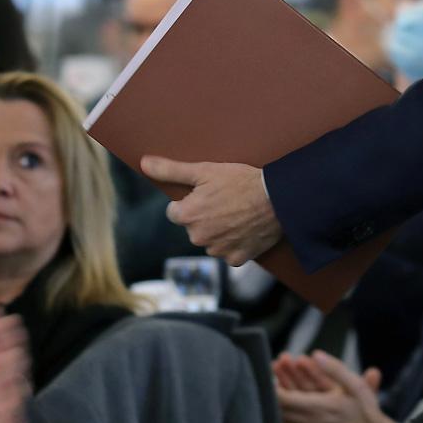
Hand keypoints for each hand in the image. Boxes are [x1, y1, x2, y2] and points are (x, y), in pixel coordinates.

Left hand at [140, 157, 280, 265]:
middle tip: (225, 201)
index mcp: (187, 216)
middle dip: (205, 216)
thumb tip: (144, 164)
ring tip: (238, 213)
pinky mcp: (237, 259)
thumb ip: (171, 170)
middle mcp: (198, 237)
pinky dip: (235, 243)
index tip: (208, 193)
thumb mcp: (204, 170)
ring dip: (219, 230)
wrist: (278, 198)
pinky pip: (229, 252)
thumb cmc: (240, 181)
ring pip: (211, 240)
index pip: (176, 212)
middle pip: (194, 227)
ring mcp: (218, 250)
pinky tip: (246, 228)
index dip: (191, 201)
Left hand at [273, 351, 397, 422]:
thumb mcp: (356, 386)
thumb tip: (316, 353)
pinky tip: (275, 421)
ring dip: (271, 413)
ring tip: (266, 399)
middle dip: (269, 396)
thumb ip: (335, 369)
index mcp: (317, 408)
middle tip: (264, 384)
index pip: (282, 399)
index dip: (270, 388)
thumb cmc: (366, 415)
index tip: (265, 376)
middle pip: (276, 413)